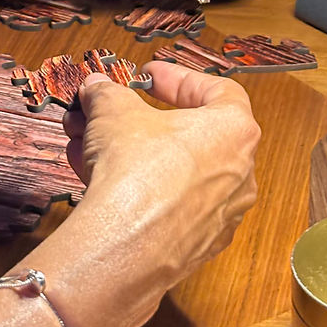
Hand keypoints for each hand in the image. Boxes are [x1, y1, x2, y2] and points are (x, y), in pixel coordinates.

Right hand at [57, 63, 259, 326]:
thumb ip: (107, 92)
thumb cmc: (137, 172)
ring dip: (130, 155)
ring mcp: (220, 215)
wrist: (127, 248)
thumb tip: (98, 88)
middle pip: (188, 134)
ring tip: (87, 148)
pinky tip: (97, 183)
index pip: (217, 91)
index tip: (148, 78)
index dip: (178, 79)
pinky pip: (168, 207)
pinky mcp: (196, 248)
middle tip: (109, 114)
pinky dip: (137, 191)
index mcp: (235, 131)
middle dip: (139, 121)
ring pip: (173, 173)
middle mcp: (239, 174)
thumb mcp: (113, 110)